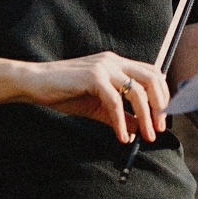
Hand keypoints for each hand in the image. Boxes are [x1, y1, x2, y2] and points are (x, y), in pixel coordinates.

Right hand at [21, 52, 168, 144]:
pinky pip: (114, 102)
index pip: (152, 73)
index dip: (163, 94)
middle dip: (159, 106)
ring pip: (137, 90)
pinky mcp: (93, 77)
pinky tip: (121, 136)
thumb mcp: (97, 105)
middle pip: (152, 79)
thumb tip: (137, 130)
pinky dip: (121, 121)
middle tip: (159, 128)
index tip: (163, 117)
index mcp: (118, 64)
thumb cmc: (64, 92)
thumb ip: (118, 115)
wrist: (34, 83)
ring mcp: (104, 67)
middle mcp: (115, 62)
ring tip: (146, 135)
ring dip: (145, 116)